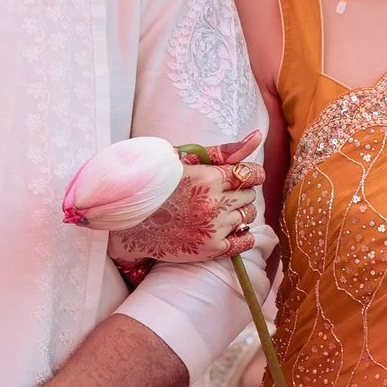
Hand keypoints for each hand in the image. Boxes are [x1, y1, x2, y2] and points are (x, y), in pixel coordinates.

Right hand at [108, 132, 264, 263]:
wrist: (130, 222)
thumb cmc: (157, 185)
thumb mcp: (185, 160)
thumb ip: (223, 150)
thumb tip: (257, 137)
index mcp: (208, 177)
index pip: (250, 173)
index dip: (250, 173)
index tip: (242, 176)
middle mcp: (213, 204)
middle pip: (249, 195)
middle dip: (240, 192)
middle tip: (220, 193)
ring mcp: (213, 228)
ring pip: (248, 216)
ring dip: (239, 211)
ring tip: (218, 209)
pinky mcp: (210, 249)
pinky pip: (245, 242)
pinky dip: (242, 235)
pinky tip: (228, 228)